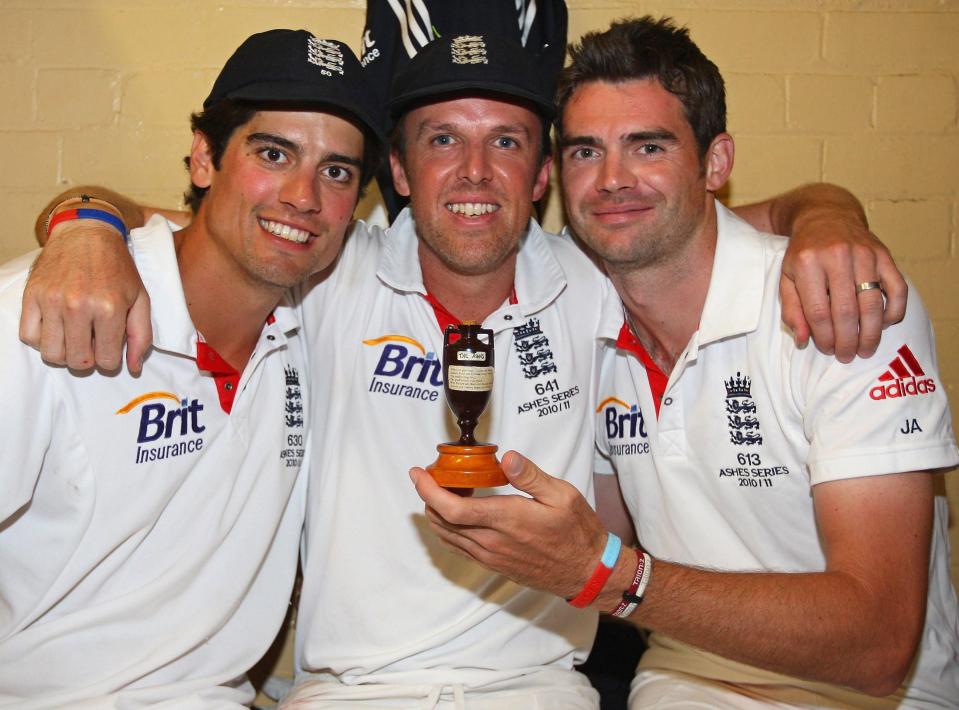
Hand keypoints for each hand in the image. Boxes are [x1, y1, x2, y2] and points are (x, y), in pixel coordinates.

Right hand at [19, 220, 151, 373]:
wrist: (87, 233)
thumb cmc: (117, 269)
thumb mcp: (140, 299)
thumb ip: (141, 336)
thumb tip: (133, 368)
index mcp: (109, 308)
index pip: (106, 361)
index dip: (110, 360)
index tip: (109, 346)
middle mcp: (78, 306)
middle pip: (78, 361)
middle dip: (88, 359)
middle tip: (92, 343)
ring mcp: (52, 300)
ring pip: (51, 354)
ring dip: (64, 352)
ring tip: (74, 337)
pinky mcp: (32, 295)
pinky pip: (28, 336)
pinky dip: (42, 340)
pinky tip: (56, 328)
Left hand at [410, 451, 607, 596]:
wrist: (586, 571)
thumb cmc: (577, 532)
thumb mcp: (562, 495)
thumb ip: (530, 475)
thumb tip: (507, 457)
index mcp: (506, 519)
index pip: (451, 508)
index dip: (428, 490)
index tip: (418, 473)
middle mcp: (491, 541)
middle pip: (441, 520)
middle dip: (428, 495)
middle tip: (433, 474)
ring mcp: (490, 556)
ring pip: (446, 535)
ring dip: (436, 511)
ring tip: (444, 489)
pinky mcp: (493, 564)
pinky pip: (458, 546)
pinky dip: (447, 527)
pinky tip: (456, 513)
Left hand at [780, 209, 905, 362]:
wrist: (826, 217)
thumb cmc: (803, 253)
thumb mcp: (787, 277)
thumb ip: (792, 310)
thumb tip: (803, 341)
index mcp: (807, 263)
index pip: (818, 312)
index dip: (824, 337)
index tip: (827, 349)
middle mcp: (837, 256)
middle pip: (846, 311)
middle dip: (848, 340)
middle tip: (848, 356)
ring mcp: (864, 254)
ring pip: (873, 303)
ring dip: (871, 333)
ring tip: (865, 349)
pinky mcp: (884, 254)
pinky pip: (897, 289)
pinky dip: (894, 311)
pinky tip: (884, 325)